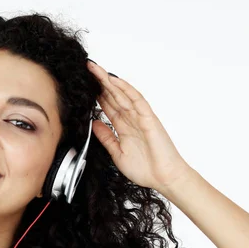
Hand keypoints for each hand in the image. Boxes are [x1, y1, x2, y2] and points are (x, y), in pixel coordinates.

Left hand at [87, 60, 194, 191]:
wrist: (163, 179)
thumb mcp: (117, 153)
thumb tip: (94, 124)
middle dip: (100, 83)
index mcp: (124, 128)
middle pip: (113, 96)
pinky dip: (126, 89)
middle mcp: (131, 120)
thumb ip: (106, 138)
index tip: (84, 85)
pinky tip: (115, 81)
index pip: (108, 106)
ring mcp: (140, 118)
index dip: (96, 95)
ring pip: (123, 94)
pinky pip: (137, 100)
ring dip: (109, 82)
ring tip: (96, 70)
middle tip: (87, 69)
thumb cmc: (146, 169)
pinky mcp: (149, 119)